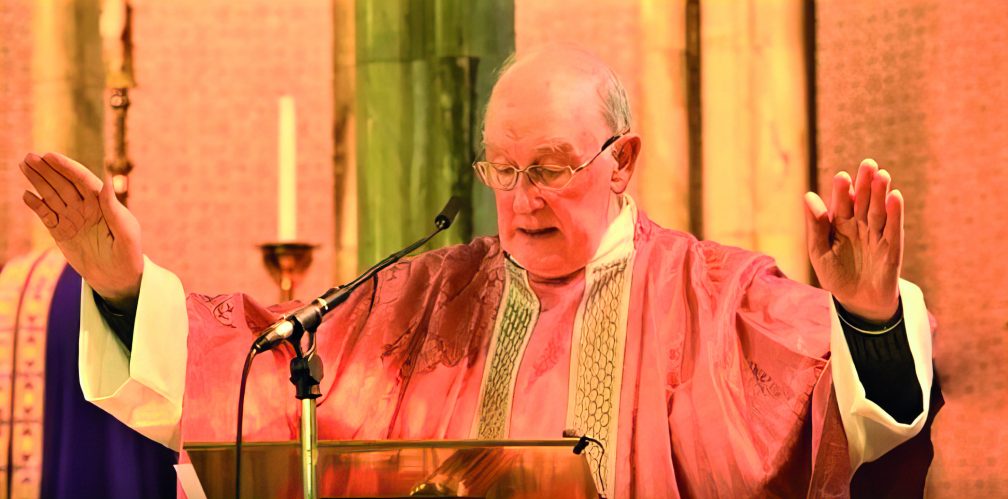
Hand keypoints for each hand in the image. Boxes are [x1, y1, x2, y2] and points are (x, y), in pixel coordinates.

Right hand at [18, 152, 143, 308]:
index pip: (82, 180)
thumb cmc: (128, 254)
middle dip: (47, 170)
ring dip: (38, 181)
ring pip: (52, 195)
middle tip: (30, 157)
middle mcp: (85, 207)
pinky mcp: (60, 232)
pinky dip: (36, 205)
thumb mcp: (125, 233)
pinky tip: (27, 195)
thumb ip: (114, 208)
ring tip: (24, 165)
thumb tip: (107, 182)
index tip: (50, 156)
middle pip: (63, 183)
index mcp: (102, 203)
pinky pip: (46, 215)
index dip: (66, 167)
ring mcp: (71, 218)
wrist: (117, 278)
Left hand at [803, 159, 902, 322]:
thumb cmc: (835, 275)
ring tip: (882, 175)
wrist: (857, 302)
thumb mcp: (819, 252)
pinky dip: (894, 213)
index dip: (842, 191)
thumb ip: (815, 226)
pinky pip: (893, 228)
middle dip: (865, 183)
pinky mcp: (891, 247)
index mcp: (839, 223)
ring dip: (881, 193)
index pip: (841, 203)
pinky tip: (895, 196)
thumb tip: (808, 196)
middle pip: (863, 200)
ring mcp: (876, 234)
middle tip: (868, 164)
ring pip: (878, 210)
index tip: (841, 178)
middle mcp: (859, 224)